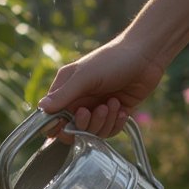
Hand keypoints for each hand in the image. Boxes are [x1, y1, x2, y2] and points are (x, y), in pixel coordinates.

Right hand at [38, 34, 165, 136]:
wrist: (146, 55)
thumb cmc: (113, 59)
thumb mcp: (85, 76)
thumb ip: (64, 94)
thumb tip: (41, 108)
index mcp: (66, 89)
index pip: (52, 118)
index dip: (58, 127)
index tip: (68, 126)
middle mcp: (79, 101)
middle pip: (73, 130)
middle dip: (86, 124)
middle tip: (98, 109)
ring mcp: (97, 109)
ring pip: (92, 133)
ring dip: (104, 122)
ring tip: (114, 103)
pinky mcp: (114, 115)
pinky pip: (109, 132)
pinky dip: (116, 123)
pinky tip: (122, 109)